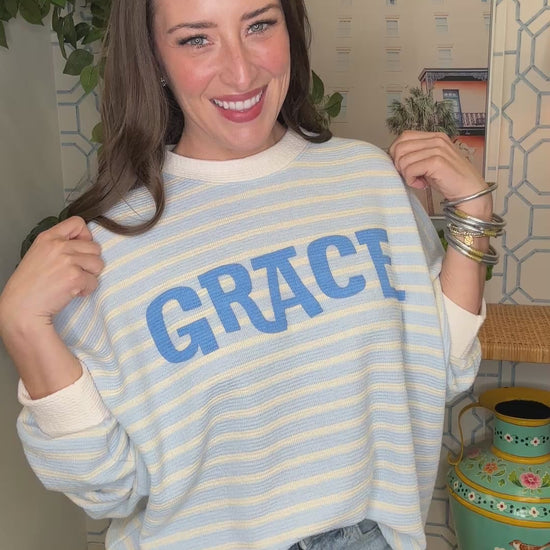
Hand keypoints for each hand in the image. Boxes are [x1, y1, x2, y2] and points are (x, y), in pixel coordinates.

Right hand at [0, 216, 103, 336]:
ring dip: (90, 276)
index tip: (80, 250)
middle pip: (95, 247)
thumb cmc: (29, 285)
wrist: (21, 308)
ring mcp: (68, 261)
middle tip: (75, 273)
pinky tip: (71, 292)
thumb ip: (59, 245)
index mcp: (48, 237)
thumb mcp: (39, 254)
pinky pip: (95, 282)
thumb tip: (84, 243)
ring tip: (73, 282)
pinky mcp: (75, 277)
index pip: (78, 222)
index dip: (85, 236)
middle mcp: (58, 246)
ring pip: (98, 264)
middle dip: (89, 262)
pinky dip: (86, 290)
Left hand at [388, 130, 487, 202]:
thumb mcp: (429, 162)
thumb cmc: (448, 179)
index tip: (402, 167)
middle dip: (399, 165)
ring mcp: (438, 149)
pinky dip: (411, 180)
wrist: (469, 190)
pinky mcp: (437, 162)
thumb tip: (393, 158)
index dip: (396, 153)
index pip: (404, 136)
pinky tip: (421, 185)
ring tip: (418, 181)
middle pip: (400, 147)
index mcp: (434, 137)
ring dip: (406, 175)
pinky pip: (410, 169)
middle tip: (409, 175)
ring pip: (403, 160)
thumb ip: (415, 155)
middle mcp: (436, 139)